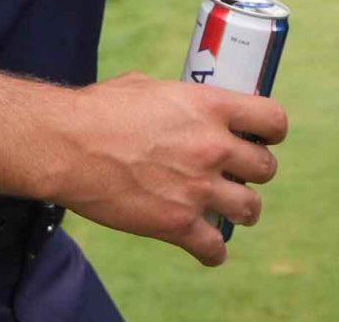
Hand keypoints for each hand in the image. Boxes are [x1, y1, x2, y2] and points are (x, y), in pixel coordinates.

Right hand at [47, 72, 286, 266]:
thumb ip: (176, 100)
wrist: (66, 146)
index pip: (272, 119)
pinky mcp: (176, 224)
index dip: (272, 132)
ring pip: (250, 208)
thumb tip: (181, 106)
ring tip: (230, 211)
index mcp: (210, 106)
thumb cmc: (97, 110)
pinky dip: (213, 252)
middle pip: (266, 168)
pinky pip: (214, 248)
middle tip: (238, 176)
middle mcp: (213, 146)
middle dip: (254, 174)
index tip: (264, 138)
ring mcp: (198, 187)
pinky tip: (208, 248)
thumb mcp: (147, 86)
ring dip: (243, 211)